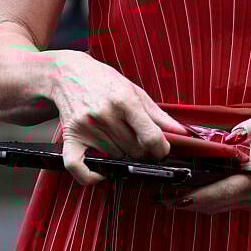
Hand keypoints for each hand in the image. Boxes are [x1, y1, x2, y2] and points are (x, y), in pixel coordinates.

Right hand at [51, 52, 189, 186]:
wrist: (68, 73)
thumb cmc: (105, 81)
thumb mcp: (135, 91)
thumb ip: (158, 114)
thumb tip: (182, 133)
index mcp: (125, 100)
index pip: (150, 136)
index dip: (161, 148)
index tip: (162, 149)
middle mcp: (105, 113)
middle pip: (135, 150)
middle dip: (142, 149)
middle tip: (137, 138)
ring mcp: (86, 125)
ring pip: (115, 157)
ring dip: (121, 153)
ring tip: (118, 138)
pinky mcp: (71, 135)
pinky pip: (77, 166)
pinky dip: (90, 176)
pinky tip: (101, 174)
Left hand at [160, 110, 250, 213]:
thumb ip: (245, 132)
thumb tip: (229, 138)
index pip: (218, 194)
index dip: (194, 198)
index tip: (172, 198)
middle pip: (213, 205)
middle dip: (187, 202)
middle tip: (161, 197)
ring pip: (218, 207)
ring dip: (195, 203)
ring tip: (170, 195)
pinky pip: (225, 203)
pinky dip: (207, 199)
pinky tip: (192, 191)